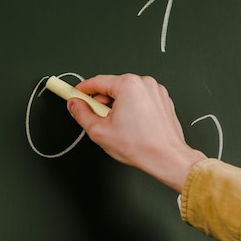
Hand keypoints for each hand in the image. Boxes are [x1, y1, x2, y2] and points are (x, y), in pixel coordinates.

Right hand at [67, 74, 205, 192]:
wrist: (167, 158)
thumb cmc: (139, 145)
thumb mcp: (99, 130)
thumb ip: (81, 113)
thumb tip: (74, 104)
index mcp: (128, 85)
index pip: (96, 82)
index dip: (82, 90)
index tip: (74, 94)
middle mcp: (144, 83)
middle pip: (112, 87)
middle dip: (101, 101)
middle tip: (95, 118)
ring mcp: (156, 91)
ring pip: (126, 94)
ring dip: (116, 106)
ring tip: (116, 126)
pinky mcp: (163, 101)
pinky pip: (139, 99)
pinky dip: (131, 108)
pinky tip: (130, 126)